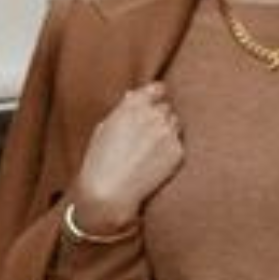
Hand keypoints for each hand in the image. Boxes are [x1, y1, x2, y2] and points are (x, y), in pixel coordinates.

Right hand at [70, 80, 183, 229]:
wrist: (110, 191)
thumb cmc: (101, 160)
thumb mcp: (105, 127)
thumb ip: (123, 109)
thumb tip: (132, 95)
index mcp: (134, 103)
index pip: (157, 88)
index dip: (155, 97)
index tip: (153, 106)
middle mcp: (154, 114)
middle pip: (167, 108)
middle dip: (159, 118)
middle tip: (147, 137)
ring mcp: (168, 133)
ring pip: (175, 124)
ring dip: (167, 132)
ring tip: (150, 151)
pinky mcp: (177, 152)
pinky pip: (178, 145)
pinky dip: (170, 151)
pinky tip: (154, 163)